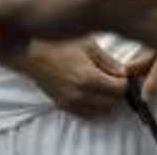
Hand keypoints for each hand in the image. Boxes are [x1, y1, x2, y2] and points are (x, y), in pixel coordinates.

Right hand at [9, 38, 128, 118]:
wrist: (31, 53)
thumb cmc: (59, 44)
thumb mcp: (89, 45)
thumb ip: (109, 61)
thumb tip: (124, 73)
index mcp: (89, 78)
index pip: (120, 89)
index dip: (124, 80)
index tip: (121, 72)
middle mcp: (81, 94)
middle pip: (113, 102)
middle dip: (116, 91)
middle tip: (112, 77)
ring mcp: (71, 102)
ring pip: (101, 110)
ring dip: (106, 99)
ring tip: (101, 83)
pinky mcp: (63, 105)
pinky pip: (87, 114)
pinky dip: (93, 106)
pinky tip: (89, 91)